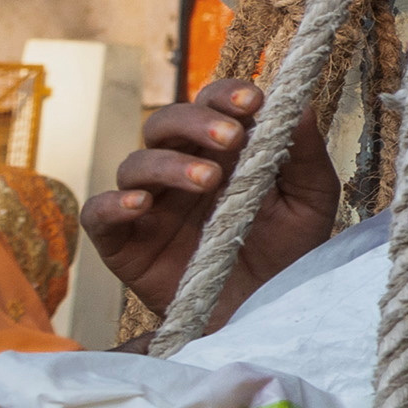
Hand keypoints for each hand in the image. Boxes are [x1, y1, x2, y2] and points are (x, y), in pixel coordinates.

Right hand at [85, 81, 339, 323]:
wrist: (264, 312)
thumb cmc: (286, 253)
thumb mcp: (309, 203)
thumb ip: (305, 155)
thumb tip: (297, 106)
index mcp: (222, 152)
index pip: (211, 106)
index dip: (225, 95)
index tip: (254, 101)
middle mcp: (179, 171)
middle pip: (166, 123)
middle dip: (196, 121)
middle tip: (232, 138)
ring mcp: (149, 205)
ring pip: (134, 163)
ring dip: (168, 164)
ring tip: (208, 181)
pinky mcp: (123, 242)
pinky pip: (98, 213)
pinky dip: (112, 204)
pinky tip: (140, 205)